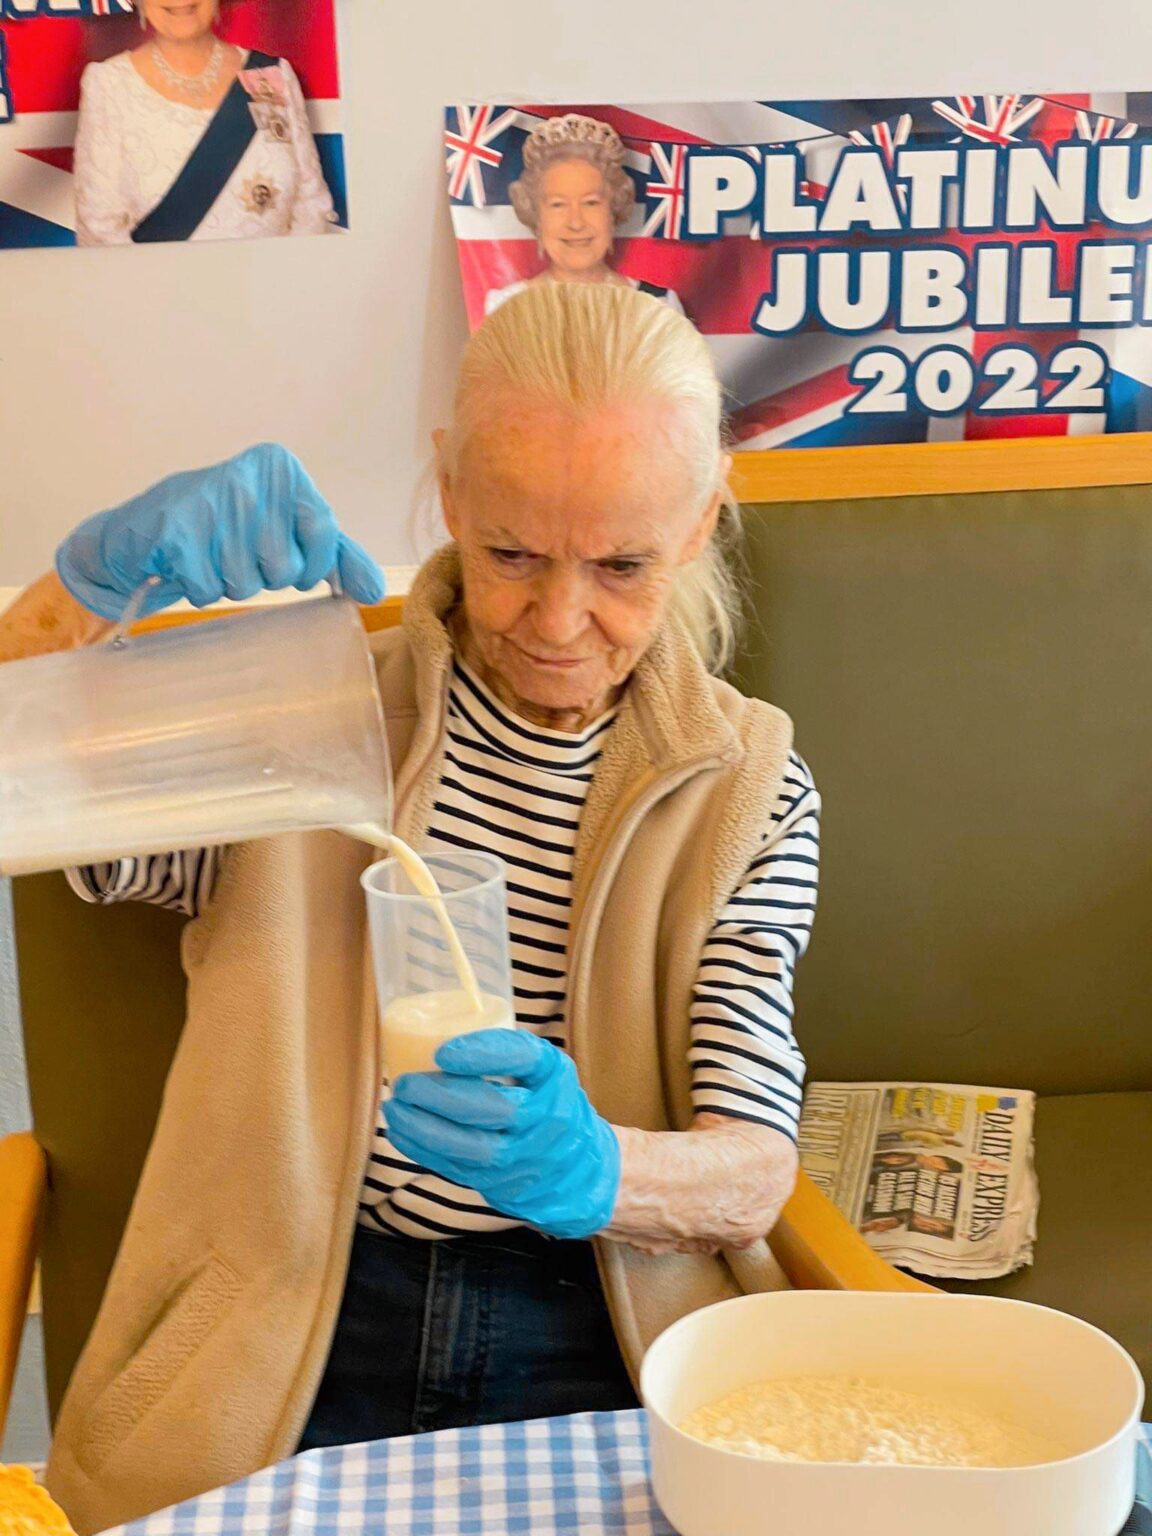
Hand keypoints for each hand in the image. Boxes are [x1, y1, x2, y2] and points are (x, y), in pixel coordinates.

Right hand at [55, 443, 384, 619]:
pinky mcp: (178, 533)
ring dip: (228, 582)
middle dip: (262, 575)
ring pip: (247, 585)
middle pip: (284, 568)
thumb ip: (335, 555)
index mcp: (282, 469)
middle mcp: (250, 478)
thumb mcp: (285, 528)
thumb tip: (376, 591)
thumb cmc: (223, 528)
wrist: (141, 530)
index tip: (288, 557)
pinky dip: (199, 588)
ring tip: (210, 554)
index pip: (325, 532)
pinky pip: (210, 591)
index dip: (309, 563)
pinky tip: (187, 562)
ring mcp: (212, 503)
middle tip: (235, 550)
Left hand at [384, 1030, 620, 1239]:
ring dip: (424, 1128)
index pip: (524, 1059)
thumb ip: (502, 1053)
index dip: (483, 1054)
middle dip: (441, 1096)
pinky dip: (424, 1150)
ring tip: (393, 1108)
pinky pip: (458, 1169)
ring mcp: (526, 1158)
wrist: (576, 1167)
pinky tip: (400, 1131)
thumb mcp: (542, 1068)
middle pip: (494, 1109)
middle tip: (405, 1082)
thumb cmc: (547, 1101)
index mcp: (555, 1076)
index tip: (441, 1052)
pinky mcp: (502, 1184)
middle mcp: (548, 1119)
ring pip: (472, 1147)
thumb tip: (431, 1036)